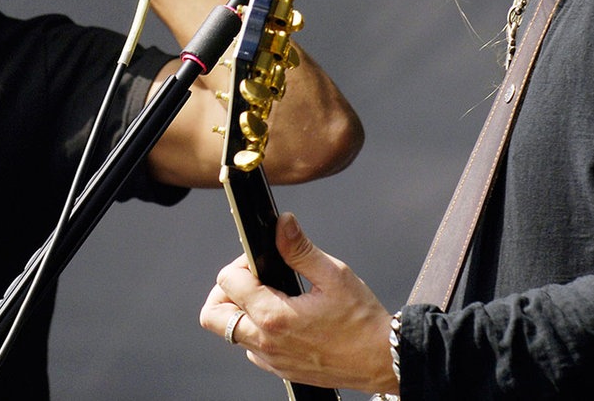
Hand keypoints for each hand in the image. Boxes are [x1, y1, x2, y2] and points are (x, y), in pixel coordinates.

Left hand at [201, 213, 397, 394]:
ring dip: (242, 311)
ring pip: (232, 332)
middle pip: (213, 316)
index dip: (240, 262)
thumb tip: (282, 224)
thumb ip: (300, 249)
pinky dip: (257, 330)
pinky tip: (284, 317)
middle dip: (225, 291)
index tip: (260, 259)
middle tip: (251, 279)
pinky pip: (252, 348)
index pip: (228, 282)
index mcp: (274, 316)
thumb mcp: (334, 275)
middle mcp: (265, 342)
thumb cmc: (362, 321)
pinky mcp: (280, 369)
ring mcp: (270, 359)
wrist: (381, 360)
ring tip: (271, 296)